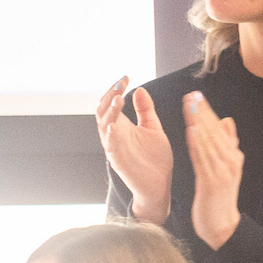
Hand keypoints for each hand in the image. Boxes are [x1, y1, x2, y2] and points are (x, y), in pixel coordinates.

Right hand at [96, 77, 174, 222]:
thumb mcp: (153, 128)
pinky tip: (113, 125)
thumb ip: (145, 110)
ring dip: (109, 111)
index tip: (126, 76)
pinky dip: (110, 134)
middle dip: (110, 95)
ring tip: (117, 99)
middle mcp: (115, 134)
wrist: (160, 185)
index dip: (116, 89)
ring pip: (103, 125)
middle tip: (120, 82)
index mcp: (123, 126)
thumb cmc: (155, 159)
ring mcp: (114, 147)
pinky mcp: (118, 160)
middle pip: (103, 110)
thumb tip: (140, 89)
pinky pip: (109, 145)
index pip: (111, 102)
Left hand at [184, 92, 242, 249]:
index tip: (196, 95)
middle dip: (202, 112)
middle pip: (214, 132)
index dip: (207, 111)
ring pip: (209, 142)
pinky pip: (203, 160)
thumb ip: (227, 145)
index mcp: (233, 156)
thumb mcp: (226, 169)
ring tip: (189, 108)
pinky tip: (191, 132)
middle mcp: (230, 161)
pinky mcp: (212, 182)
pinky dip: (198, 145)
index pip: (219, 128)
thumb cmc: (219, 197)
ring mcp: (222, 171)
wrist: (221, 225)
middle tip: (191, 95)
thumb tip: (227, 120)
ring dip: (199, 123)